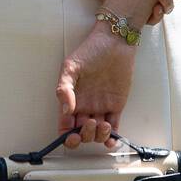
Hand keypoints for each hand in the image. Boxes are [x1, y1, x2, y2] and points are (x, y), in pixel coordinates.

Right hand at [56, 21, 136, 147]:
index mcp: (71, 98)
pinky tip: (111, 137)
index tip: (72, 135)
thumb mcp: (71, 65)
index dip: (67, 135)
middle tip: (89, 123)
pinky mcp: (116, 106)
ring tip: (102, 124)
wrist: (115, 42)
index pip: (65, 125)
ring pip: (97, 133)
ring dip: (98, 136)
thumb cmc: (91, 50)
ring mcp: (101, 107)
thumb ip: (64, 88)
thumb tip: (66, 110)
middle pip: (82, 132)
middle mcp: (85, 106)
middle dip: (84, 135)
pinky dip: (112, 137)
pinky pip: (114, 128)